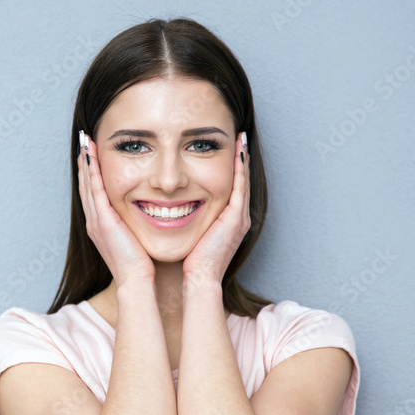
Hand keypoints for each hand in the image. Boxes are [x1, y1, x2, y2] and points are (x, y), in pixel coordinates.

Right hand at [78, 130, 154, 286]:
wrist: (136, 280)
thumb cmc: (142, 264)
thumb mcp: (136, 238)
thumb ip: (138, 224)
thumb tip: (151, 211)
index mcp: (102, 225)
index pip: (94, 192)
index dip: (92, 171)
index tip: (93, 152)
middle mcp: (94, 221)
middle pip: (86, 184)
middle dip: (84, 161)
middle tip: (84, 140)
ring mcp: (96, 220)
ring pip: (87, 184)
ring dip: (84, 161)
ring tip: (84, 140)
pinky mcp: (102, 220)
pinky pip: (94, 190)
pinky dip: (92, 171)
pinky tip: (91, 154)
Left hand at [182, 132, 250, 284]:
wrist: (199, 278)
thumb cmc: (190, 260)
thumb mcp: (191, 233)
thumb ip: (189, 218)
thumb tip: (171, 207)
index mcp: (229, 221)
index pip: (231, 187)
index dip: (230, 168)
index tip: (226, 148)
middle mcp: (238, 217)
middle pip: (241, 180)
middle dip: (240, 158)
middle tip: (238, 136)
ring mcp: (240, 217)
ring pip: (244, 180)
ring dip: (242, 158)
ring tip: (240, 137)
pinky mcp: (236, 218)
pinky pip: (240, 187)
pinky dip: (240, 168)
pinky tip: (238, 152)